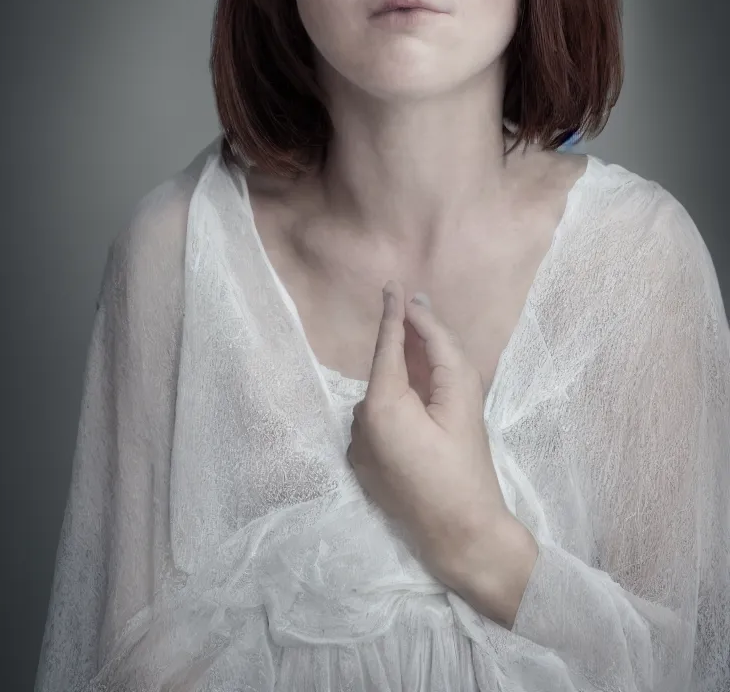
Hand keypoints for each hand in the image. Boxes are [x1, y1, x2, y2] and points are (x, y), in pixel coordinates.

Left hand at [346, 279, 523, 591]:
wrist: (461, 539)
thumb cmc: (467, 470)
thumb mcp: (462, 405)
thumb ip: (439, 352)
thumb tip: (418, 312)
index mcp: (380, 406)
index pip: (386, 347)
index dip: (392, 314)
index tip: (391, 284)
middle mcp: (358, 423)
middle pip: (385, 375)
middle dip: (407, 358)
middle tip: (432, 348)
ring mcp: (356, 448)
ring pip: (383, 401)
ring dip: (404, 391)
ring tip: (439, 410)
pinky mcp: (361, 467)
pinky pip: (378, 426)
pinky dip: (397, 416)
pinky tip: (424, 434)